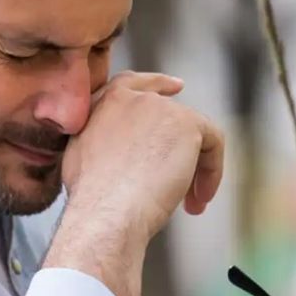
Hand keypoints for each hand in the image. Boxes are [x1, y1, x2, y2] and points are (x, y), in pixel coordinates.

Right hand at [43, 71, 225, 295]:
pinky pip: (213, 143)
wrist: (106, 211)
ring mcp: (162, 107)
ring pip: (193, 135)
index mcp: (106, 102)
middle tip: (185, 186)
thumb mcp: (82, 157)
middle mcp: (134, 97)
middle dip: (180, 150)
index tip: (177, 88)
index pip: (135, 84)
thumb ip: (103, 140)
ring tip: (190, 205)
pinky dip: (212, 172)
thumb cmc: (92, 199)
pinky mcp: (188, 123)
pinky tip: (199, 201)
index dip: (158, 85)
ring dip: (195, 170)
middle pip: (171, 116)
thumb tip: (122, 151)